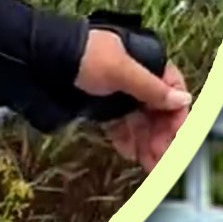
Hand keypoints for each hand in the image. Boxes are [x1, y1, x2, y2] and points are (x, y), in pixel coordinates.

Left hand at [78, 30, 190, 169]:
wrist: (39, 60)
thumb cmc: (82, 57)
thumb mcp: (119, 70)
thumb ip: (151, 87)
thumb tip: (183, 100)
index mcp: (146, 61)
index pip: (172, 88)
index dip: (176, 113)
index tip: (177, 136)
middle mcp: (135, 77)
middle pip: (157, 110)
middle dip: (161, 134)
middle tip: (161, 157)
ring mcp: (118, 92)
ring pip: (140, 121)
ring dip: (146, 142)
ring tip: (149, 164)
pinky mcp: (102, 106)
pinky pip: (120, 125)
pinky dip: (126, 139)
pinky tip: (129, 153)